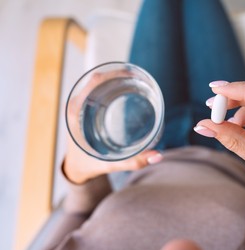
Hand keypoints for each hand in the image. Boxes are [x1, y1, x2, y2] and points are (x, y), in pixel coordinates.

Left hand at [64, 70, 162, 184]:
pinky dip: (113, 87)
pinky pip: (98, 90)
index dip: (113, 74)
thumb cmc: (89, 166)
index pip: (93, 83)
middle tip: (139, 78)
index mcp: (76, 113)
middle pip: (97, 79)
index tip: (132, 74)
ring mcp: (79, 105)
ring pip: (98, 83)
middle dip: (119, 76)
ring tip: (136, 81)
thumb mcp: (111, 164)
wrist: (75, 169)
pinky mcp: (85, 108)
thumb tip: (158, 156)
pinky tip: (128, 89)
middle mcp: (76, 105)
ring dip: (116, 80)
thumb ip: (134, 161)